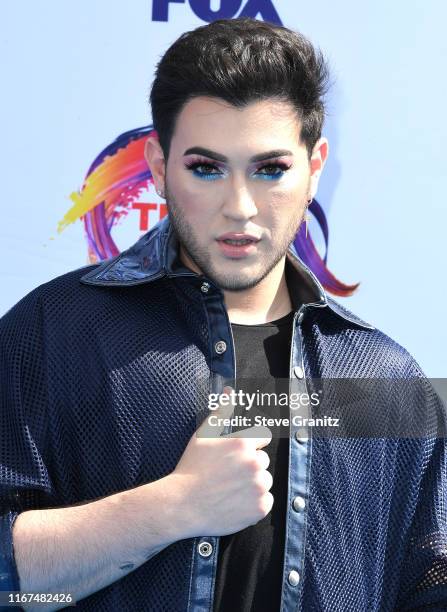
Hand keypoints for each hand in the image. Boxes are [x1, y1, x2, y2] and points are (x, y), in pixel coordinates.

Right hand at [169, 386, 272, 537]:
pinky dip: (254, 503)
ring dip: (253, 484)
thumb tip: (230, 391)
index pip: (262, 438)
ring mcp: (259, 487)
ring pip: (265, 480)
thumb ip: (221, 411)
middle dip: (249, 465)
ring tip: (230, 489)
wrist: (183, 506)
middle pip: (262, 460)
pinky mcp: (260, 507)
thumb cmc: (191, 468)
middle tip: (228, 474)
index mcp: (243, 443)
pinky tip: (235, 501)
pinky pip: (266, 500)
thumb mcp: (203, 435)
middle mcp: (255, 463)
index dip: (249, 446)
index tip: (236, 456)